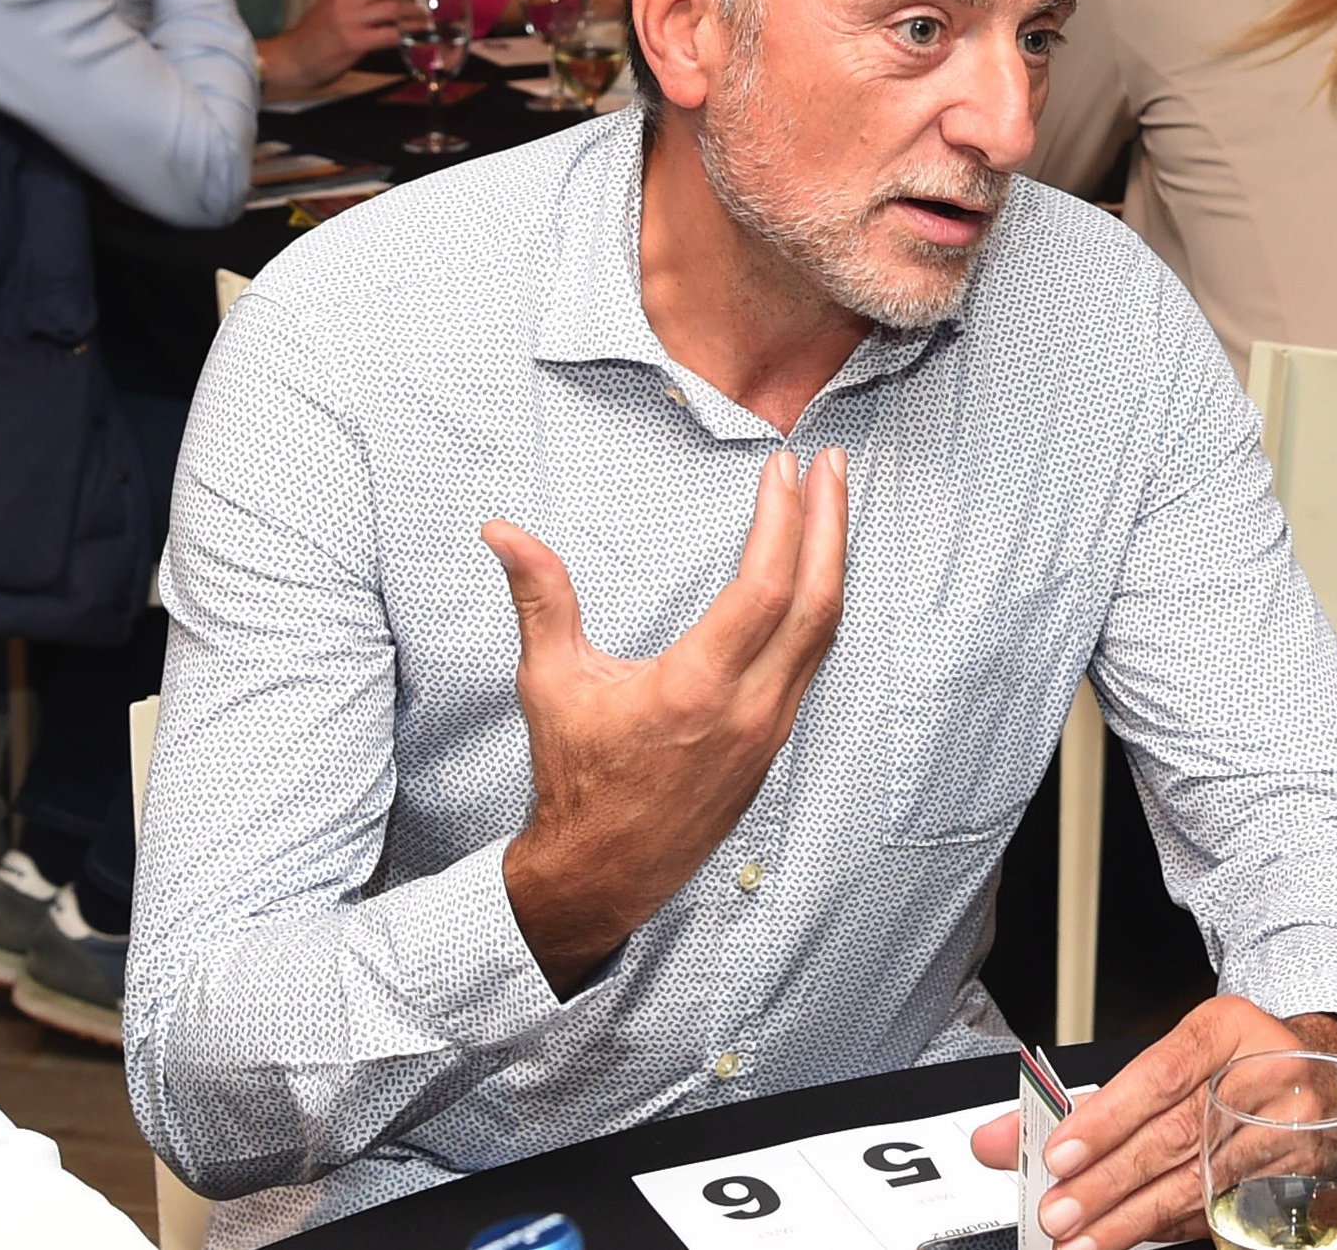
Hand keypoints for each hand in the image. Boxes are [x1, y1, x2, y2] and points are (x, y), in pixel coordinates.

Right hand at [254, 0, 427, 93]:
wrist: (288, 60)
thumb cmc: (312, 39)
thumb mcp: (331, 9)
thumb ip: (356, 2)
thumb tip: (390, 3)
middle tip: (420, 11)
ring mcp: (348, 20)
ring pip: (394, 8)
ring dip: (415, 17)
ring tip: (425, 25)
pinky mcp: (353, 42)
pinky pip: (390, 35)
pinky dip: (408, 36)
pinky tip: (415, 41)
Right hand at [489, 447, 850, 993]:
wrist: (599, 873)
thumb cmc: (573, 779)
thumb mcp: (550, 683)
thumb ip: (539, 597)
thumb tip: (500, 530)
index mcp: (696, 689)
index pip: (764, 588)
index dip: (783, 520)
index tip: (783, 467)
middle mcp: (748, 711)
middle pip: (817, 602)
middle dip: (832, 523)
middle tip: (835, 463)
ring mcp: (769, 731)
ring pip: (825, 634)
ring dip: (834, 561)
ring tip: (834, 503)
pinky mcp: (774, 744)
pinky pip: (813, 662)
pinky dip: (819, 607)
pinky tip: (815, 573)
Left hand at [970, 998, 1336, 1249]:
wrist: (1331, 1076)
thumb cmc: (1235, 1065)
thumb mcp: (1169, 1058)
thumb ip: (1085, 1101)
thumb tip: (998, 1139)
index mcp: (1227, 1026)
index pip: (1161, 1072)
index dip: (1107, 1117)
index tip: (1059, 1153)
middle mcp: (1267, 1071)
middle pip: (1176, 1134)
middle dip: (1108, 1182)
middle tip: (1058, 1213)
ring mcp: (1294, 1127)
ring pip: (1199, 1181)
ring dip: (1132, 1218)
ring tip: (1083, 1240)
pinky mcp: (1305, 1177)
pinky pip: (1225, 1209)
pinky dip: (1173, 1228)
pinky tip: (1135, 1238)